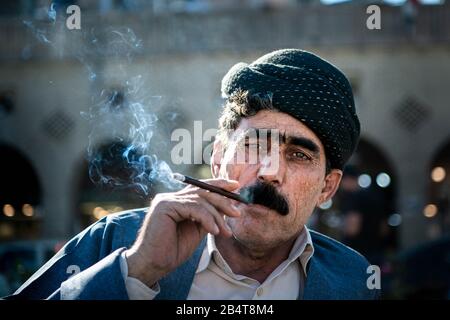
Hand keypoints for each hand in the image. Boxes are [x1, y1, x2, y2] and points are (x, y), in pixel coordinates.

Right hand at [124, 178, 240, 286]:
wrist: (154, 265)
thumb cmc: (173, 250)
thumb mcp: (196, 231)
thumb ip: (207, 217)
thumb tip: (225, 209)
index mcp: (177, 201)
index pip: (200, 188)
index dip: (218, 185)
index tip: (235, 187)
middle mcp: (170, 197)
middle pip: (202, 191)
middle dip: (223, 200)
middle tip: (237, 212)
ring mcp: (166, 200)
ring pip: (200, 200)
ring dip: (216, 216)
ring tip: (225, 232)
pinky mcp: (165, 206)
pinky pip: (193, 208)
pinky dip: (206, 219)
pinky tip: (213, 231)